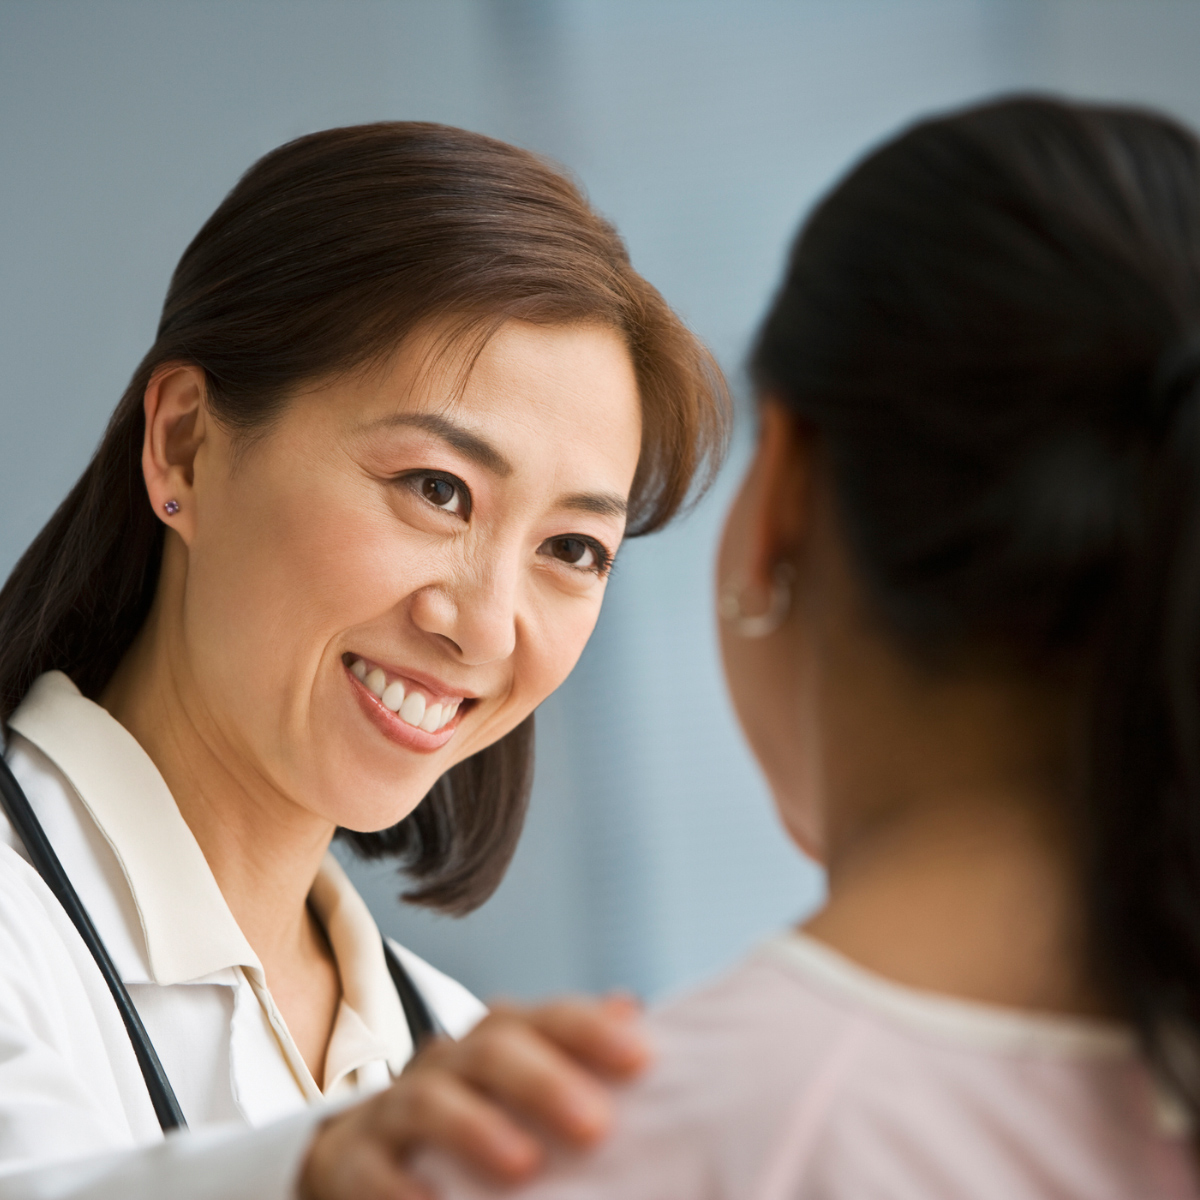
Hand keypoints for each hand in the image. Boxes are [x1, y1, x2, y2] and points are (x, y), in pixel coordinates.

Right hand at [297, 993, 649, 1199]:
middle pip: (492, 1050)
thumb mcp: (523, 1082)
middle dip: (544, 1082)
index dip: (591, 1030)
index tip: (642, 1058)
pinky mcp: (352, 1160)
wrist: (363, 1151)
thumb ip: (573, 1053)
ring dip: (476, 1128)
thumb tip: (632, 1009)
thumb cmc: (473, 1114)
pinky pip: (370, 1168)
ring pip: (429, 1100)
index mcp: (496, 1038)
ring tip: (525, 1166)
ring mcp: (396, 1106)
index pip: (546, 1017)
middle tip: (597, 1125)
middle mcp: (448, 1060)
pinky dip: (398, 1188)